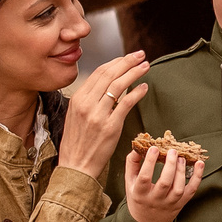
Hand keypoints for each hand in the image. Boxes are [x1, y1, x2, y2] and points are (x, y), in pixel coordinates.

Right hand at [57, 52, 148, 178]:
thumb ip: (88, 100)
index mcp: (78, 99)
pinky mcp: (110, 127)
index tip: (128, 57)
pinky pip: (126, 103)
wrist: (76, 166)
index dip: (116, 62)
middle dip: (127, 61)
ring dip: (134, 72)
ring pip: (118, 85)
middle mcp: (86, 104)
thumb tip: (105, 85)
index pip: (99, 72)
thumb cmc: (77, 143)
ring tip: (146, 66)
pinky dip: (137, 93)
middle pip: (109, 74)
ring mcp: (98, 115)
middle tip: (140, 55)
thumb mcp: (76, 116)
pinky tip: (144, 87)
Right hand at [125, 142, 203, 221]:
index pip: (144, 178)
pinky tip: (199, 164)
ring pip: (178, 188)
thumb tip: (138, 147)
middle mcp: (155, 200)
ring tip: (181, 158)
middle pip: (165, 183)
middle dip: (170, 165)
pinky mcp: (180, 203)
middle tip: (173, 151)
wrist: (147, 221)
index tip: (154, 148)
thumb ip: (132, 163)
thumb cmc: (138, 196)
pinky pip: (191, 190)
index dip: (149, 162)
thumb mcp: (130, 182)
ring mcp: (169, 203)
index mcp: (140, 193)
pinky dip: (197, 177)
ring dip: (181, 171)